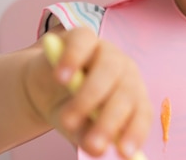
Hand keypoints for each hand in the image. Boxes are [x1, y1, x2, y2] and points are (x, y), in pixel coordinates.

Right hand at [25, 27, 151, 157]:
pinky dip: (72, 59)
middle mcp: (124, 72)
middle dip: (110, 121)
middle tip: (93, 145)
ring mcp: (105, 51)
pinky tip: (61, 77)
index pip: (141, 112)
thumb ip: (89, 135)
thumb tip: (97, 149)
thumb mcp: (79, 127)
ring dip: (90, 95)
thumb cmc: (70, 108)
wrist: (44, 84)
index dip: (136, 131)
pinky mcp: (82, 36)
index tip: (125, 153)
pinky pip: (83, 42)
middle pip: (126, 92)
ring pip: (108, 68)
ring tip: (68, 120)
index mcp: (131, 95)